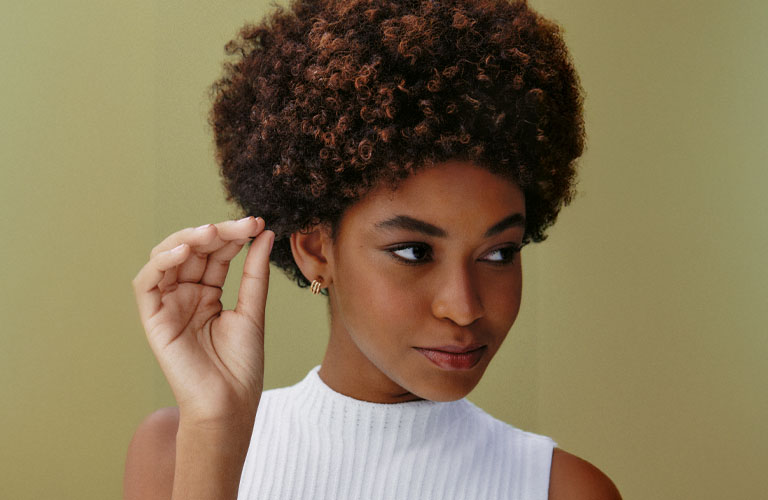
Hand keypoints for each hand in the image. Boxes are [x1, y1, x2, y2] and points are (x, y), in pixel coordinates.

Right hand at [132, 217, 273, 426]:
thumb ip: (254, 273)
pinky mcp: (153, 318)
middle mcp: (185, 295)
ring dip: (188, 239)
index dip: (233, 236)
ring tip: (213, 232)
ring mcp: (168, 305)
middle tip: (241, 224)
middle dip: (215, 233)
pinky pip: (147, 282)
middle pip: (193, 251)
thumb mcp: (252, 311)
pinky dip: (162, 262)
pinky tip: (186, 251)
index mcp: (208, 293)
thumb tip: (265, 234)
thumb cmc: (241, 366)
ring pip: (167, 258)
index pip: (216, 254)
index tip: (256, 224)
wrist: (229, 403)